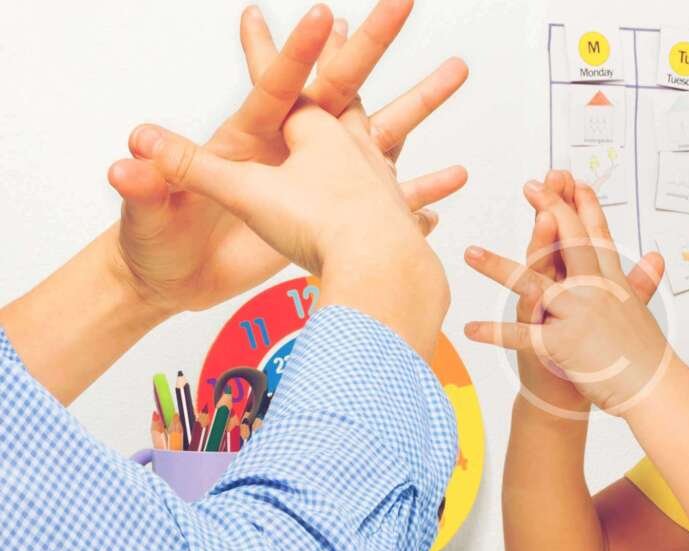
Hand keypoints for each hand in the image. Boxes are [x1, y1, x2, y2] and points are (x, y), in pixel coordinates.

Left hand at [106, 1, 467, 315]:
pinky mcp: (335, 219)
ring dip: (419, 102)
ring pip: (383, 134)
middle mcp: (291, 150)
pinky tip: (453, 178)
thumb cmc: (157, 246)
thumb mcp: (150, 214)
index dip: (299, 52)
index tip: (327, 17)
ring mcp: (319, 181)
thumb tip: (127, 159)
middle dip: (371, 43)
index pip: (279, 85)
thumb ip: (148, 186)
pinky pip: (391, 200)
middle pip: (342, 87)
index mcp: (249, 140)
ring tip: (457, 70)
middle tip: (402, 1)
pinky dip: (422, 189)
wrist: (171, 281)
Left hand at [464, 179, 667, 414]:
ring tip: (470, 253)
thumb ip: (641, 280)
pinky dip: (494, 334)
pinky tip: (470, 330)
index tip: (570, 178)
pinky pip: (521, 336)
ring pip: (533, 282)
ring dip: (498, 267)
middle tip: (530, 186)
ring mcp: (577, 314)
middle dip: (550, 209)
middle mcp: (595, 289)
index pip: (596, 234)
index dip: (582, 204)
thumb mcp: (640, 310)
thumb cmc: (645, 354)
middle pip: (570, 241)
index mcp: (611, 280)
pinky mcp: (562, 344)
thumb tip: (655, 257)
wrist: (652, 389)